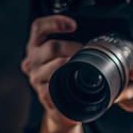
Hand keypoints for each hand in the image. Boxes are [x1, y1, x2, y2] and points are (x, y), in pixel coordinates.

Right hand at [21, 15, 81, 130]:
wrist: (62, 110)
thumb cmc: (65, 80)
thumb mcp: (66, 58)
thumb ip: (73, 46)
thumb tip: (100, 40)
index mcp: (36, 47)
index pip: (39, 27)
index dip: (54, 22)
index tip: (73, 25)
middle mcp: (32, 61)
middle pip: (52, 46)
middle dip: (73, 48)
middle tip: (87, 55)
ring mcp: (36, 78)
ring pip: (56, 65)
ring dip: (73, 65)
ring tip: (83, 68)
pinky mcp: (42, 94)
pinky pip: (55, 86)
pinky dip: (67, 84)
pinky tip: (73, 85)